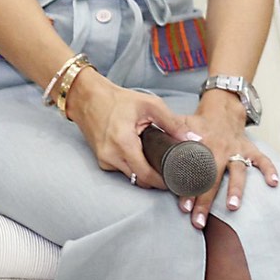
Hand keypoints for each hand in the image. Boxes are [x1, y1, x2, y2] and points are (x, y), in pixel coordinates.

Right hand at [65, 70, 188, 189]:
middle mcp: (111, 156)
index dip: (162, 182)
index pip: (146, 175)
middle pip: (139, 180)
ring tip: (159, 163)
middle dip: (156, 179)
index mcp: (123, 143)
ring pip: (131, 176)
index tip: (176, 180)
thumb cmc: (118, 100)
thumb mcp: (149, 105)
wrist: (88, 97)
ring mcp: (104, 160)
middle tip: (172, 173)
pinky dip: (133, 166)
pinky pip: (122, 170)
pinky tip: (142, 155)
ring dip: (144, 173)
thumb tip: (192, 138)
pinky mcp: (101, 160)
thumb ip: (172, 123)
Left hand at [177, 89, 278, 228]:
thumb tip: (149, 145)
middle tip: (199, 220)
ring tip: (231, 206)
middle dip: (205, 200)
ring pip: (237, 171)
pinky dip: (269, 169)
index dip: (186, 189)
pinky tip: (274, 183)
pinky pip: (262, 159)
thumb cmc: (200, 122)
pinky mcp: (249, 148)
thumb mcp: (182, 124)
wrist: (223, 106)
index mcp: (201, 144)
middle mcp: (219, 148)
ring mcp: (236, 149)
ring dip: (235, 189)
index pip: (192, 171)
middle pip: (212, 178)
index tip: (183, 206)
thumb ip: (169, 135)